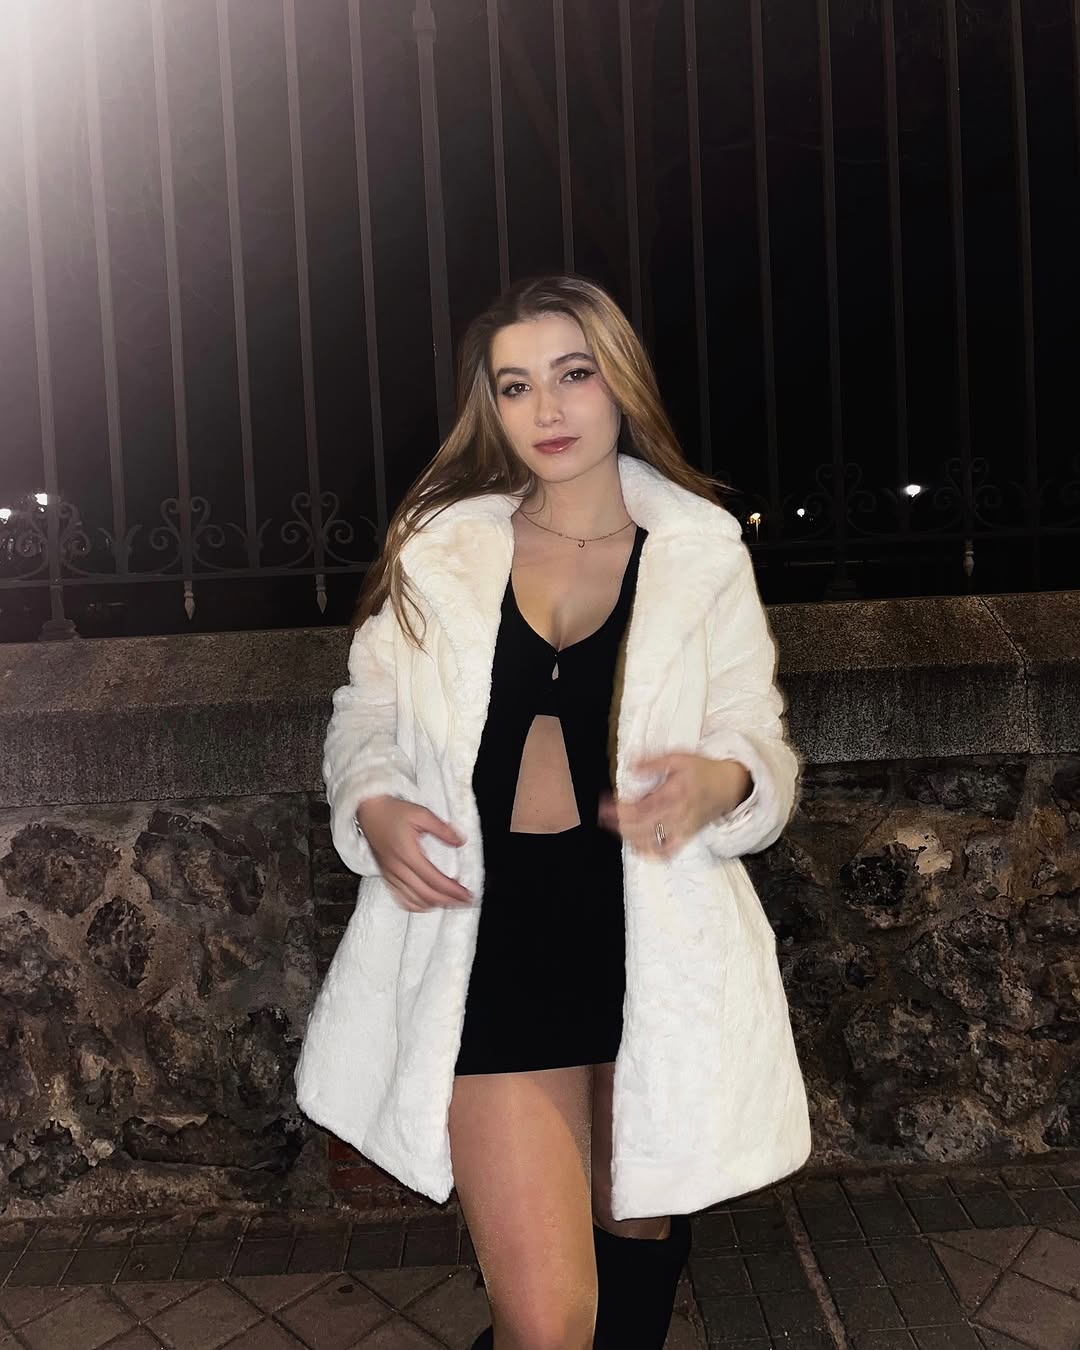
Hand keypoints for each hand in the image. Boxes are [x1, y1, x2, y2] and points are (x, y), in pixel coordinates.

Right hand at [356, 796, 471, 911]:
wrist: (369, 811)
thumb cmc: (393, 811)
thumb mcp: (422, 814)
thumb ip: (442, 829)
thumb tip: (460, 842)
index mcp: (407, 854)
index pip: (434, 880)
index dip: (453, 891)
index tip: (467, 894)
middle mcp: (397, 868)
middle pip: (425, 895)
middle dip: (448, 901)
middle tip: (464, 901)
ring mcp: (389, 874)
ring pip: (413, 901)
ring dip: (433, 905)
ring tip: (450, 902)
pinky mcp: (385, 876)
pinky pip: (400, 898)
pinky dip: (416, 905)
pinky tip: (427, 902)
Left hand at [597, 754, 751, 857]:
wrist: (730, 785)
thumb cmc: (702, 770)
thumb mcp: (678, 757)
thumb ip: (652, 763)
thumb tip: (630, 768)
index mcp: (674, 793)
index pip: (641, 807)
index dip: (619, 809)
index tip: (604, 804)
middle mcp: (678, 814)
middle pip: (642, 827)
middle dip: (618, 824)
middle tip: (603, 816)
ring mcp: (682, 829)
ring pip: (650, 841)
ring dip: (628, 837)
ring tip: (615, 828)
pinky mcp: (686, 837)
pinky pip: (666, 852)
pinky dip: (649, 852)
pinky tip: (636, 845)